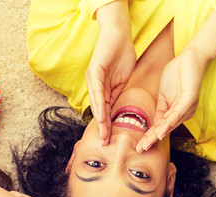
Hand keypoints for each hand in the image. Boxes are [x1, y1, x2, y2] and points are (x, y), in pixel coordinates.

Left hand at [86, 24, 135, 141]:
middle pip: (98, 111)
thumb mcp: (121, 81)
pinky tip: (102, 116)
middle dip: (102, 127)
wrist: (119, 35)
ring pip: (96, 103)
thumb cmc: (122, 56)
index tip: (109, 138)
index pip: (103, 111)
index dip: (106, 125)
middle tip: (105, 142)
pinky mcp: (95, 71)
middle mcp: (94, 86)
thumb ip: (116, 94)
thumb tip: (115, 109)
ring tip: (103, 133)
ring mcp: (93, 79)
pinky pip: (97, 91)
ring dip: (100, 120)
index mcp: (101, 89)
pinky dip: (99, 104)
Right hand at [137, 47, 206, 151]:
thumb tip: (153, 125)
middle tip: (140, 150)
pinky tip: (160, 132)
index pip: (160, 126)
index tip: (139, 146)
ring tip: (146, 144)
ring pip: (169, 124)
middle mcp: (183, 113)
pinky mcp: (190, 100)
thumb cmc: (177, 73)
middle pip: (164, 129)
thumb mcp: (163, 95)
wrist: (191, 56)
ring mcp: (187, 108)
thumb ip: (160, 110)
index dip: (149, 136)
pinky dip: (167, 124)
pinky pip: (176, 114)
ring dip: (157, 135)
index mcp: (176, 112)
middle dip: (151, 140)